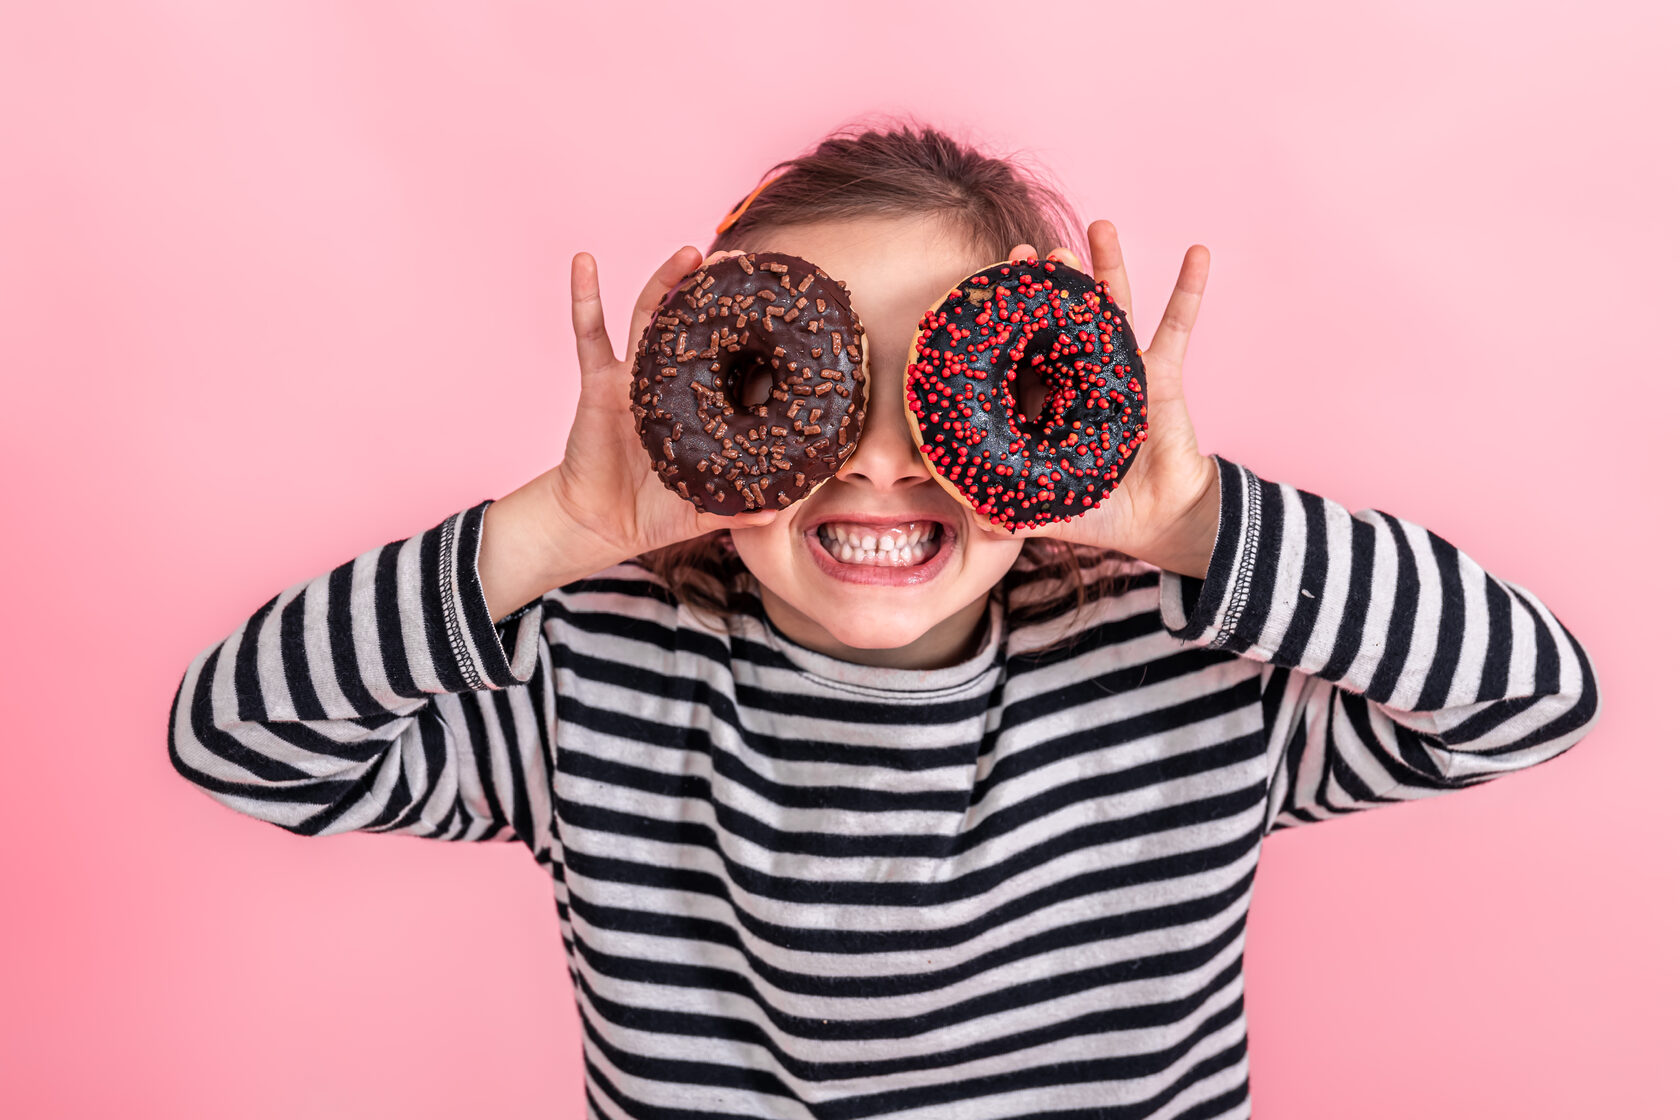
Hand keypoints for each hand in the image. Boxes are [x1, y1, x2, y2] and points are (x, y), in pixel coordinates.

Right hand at [549, 246, 777, 561]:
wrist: (599, 526)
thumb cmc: (652, 512)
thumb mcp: (703, 509)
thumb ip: (736, 507)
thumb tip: (777, 513)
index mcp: (697, 405)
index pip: (730, 358)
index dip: (750, 332)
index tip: (777, 302)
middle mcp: (668, 381)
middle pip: (694, 323)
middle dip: (714, 290)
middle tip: (741, 261)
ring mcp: (633, 376)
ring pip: (651, 316)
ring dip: (668, 280)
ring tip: (691, 252)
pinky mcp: (598, 383)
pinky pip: (589, 335)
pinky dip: (584, 297)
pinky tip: (584, 261)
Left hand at [967, 223, 1219, 578]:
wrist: (1161, 521)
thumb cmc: (1103, 511)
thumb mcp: (1053, 509)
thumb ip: (1016, 509)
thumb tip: (979, 519)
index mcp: (1050, 402)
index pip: (1022, 352)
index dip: (1010, 323)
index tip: (994, 289)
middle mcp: (1082, 376)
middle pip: (1063, 318)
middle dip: (1051, 283)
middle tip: (1035, 250)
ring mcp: (1124, 368)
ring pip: (1115, 308)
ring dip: (1109, 266)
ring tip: (1099, 226)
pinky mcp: (1164, 373)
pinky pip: (1179, 326)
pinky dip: (1189, 290)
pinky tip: (1197, 252)